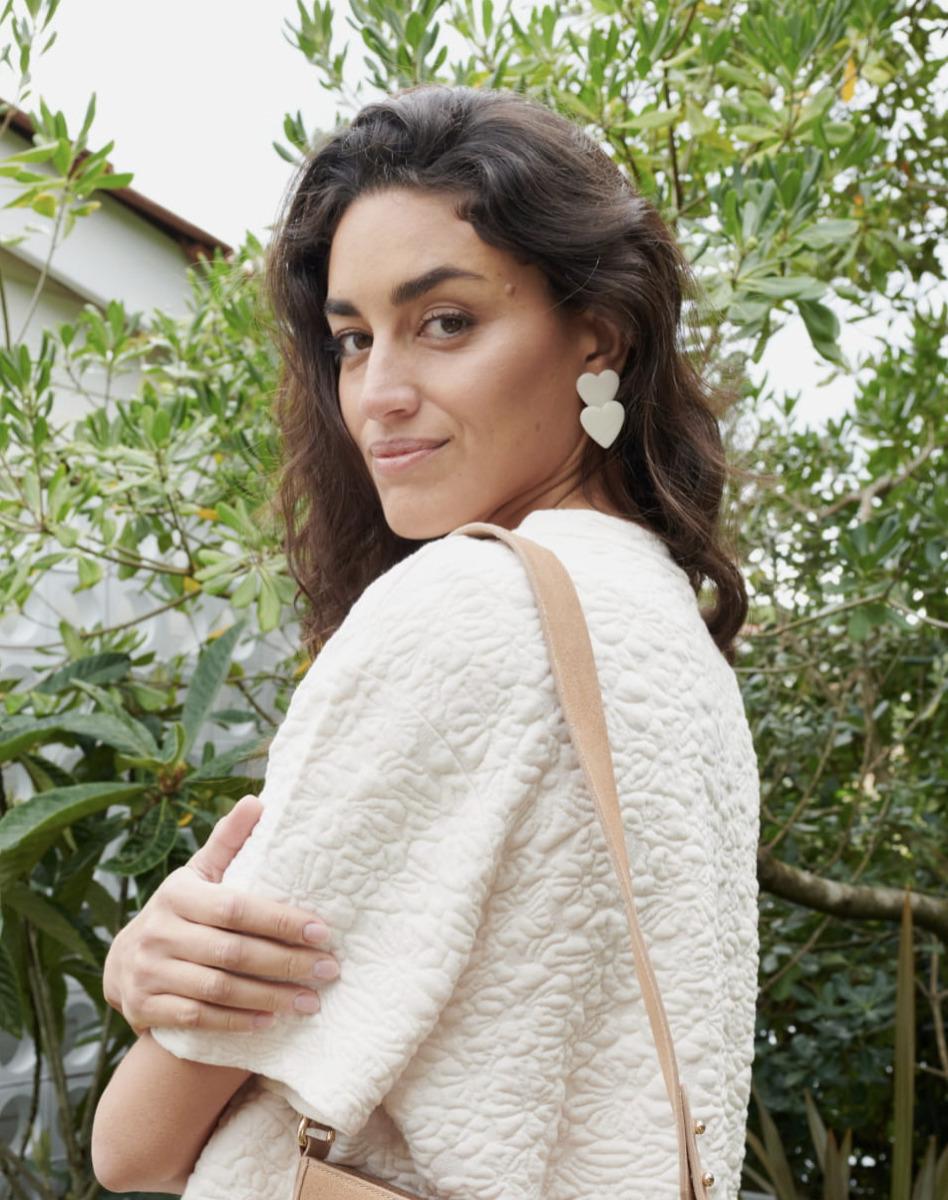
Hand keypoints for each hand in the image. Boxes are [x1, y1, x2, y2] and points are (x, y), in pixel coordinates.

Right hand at [102, 794, 338, 1034]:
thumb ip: (229, 841)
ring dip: (270, 997)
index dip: (280, 920)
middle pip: (232, 952)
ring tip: (311, 1000)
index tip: (322, 931)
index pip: (236, 908)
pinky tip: (272, 1020)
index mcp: (178, 894)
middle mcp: (159, 932)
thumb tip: (257, 801)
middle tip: (328, 970)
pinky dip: (237, 1021)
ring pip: (219, 989)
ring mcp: (150, 972)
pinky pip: (198, 1018)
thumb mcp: (200, 873)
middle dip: (286, 963)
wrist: (126, 963)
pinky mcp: (146, 1007)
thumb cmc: (183, 911)